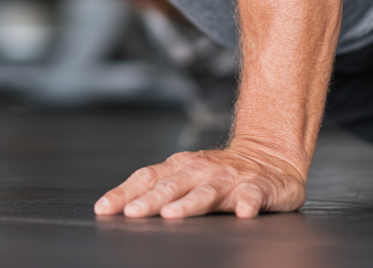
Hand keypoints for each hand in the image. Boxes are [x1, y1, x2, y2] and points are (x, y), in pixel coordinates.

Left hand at [93, 141, 306, 218]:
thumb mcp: (187, 177)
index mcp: (179, 168)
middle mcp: (200, 170)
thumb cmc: (219, 173)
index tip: (104, 208)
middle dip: (148, 201)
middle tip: (131, 214)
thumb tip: (124, 207)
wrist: (268, 157)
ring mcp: (228, 178)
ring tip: (171, 215)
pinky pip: (252, 195)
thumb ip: (162, 190)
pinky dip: (247, 204)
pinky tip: (244, 214)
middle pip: (170, 186)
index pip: (146, 178)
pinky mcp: (257, 187)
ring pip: (205, 192)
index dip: (124, 192)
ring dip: (188, 204)